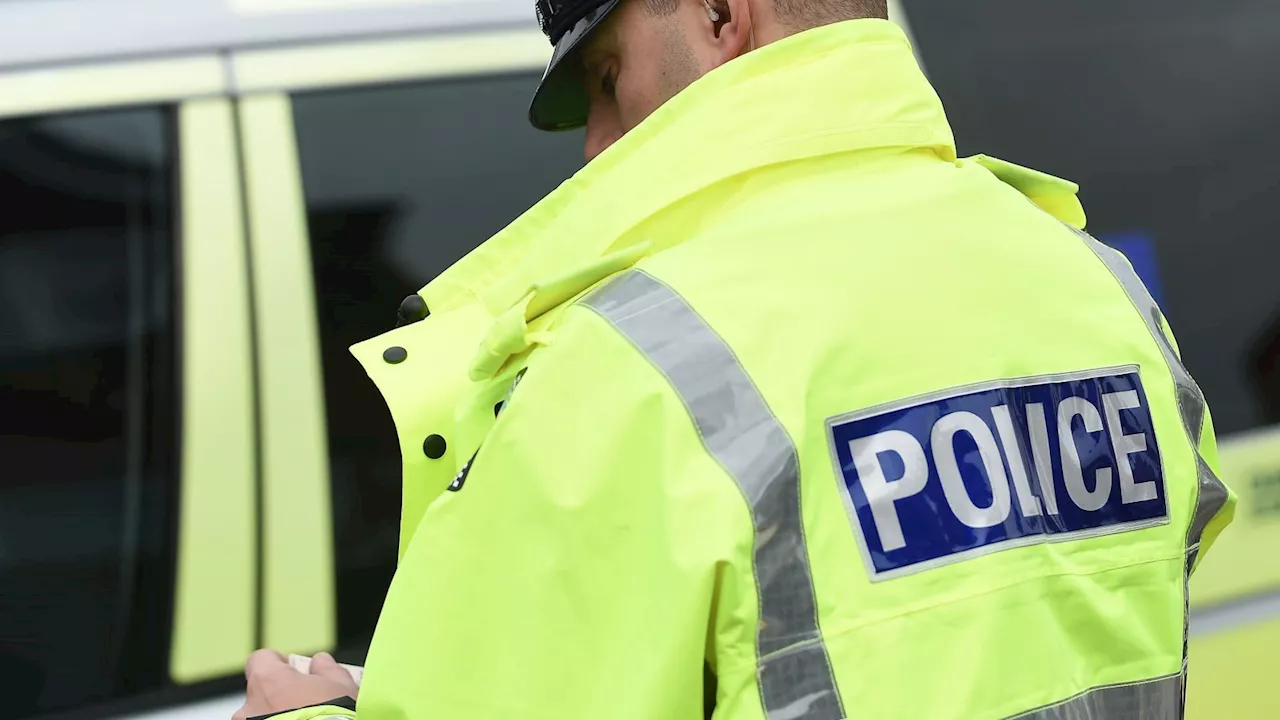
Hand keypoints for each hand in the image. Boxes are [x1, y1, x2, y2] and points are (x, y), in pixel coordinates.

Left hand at [233, 650, 358, 719]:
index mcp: (268, 679)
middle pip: (261, 690)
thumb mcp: (341, 685)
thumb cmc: (334, 717)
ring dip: (275, 715)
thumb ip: (326, 668)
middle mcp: (251, 705)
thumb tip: (320, 662)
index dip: (279, 662)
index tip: (295, 670)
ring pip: (259, 715)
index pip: (261, 658)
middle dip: (279, 694)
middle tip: (304, 702)